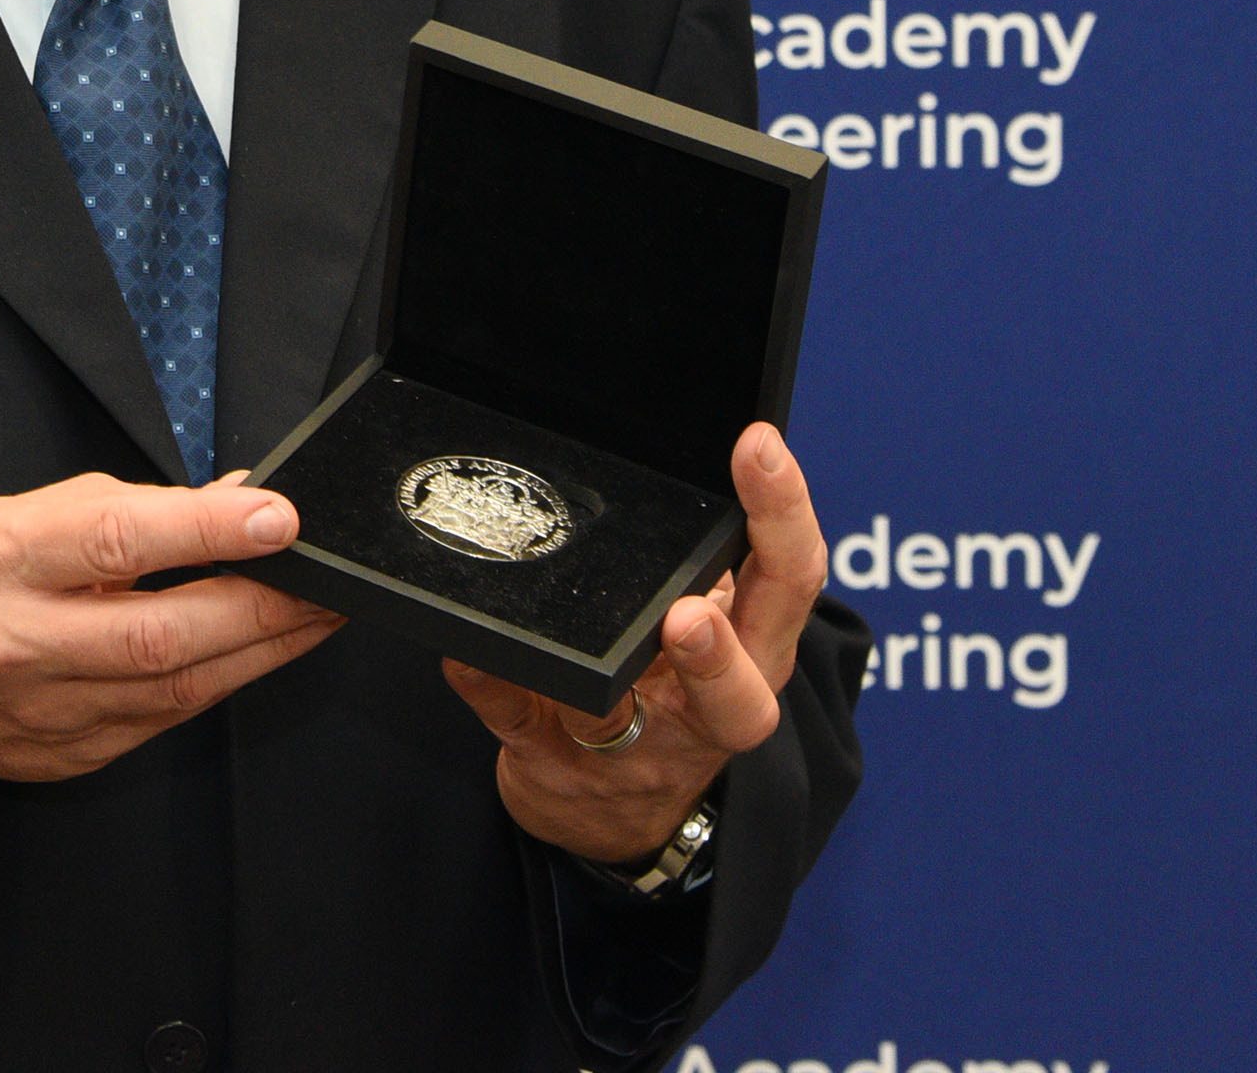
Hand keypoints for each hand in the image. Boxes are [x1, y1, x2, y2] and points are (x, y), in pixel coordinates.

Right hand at [0, 470, 344, 780]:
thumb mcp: (28, 513)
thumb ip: (134, 508)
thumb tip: (238, 503)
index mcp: (8, 558)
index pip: (119, 539)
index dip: (207, 529)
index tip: (277, 516)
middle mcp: (24, 640)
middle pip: (164, 633)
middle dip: (263, 607)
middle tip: (326, 582)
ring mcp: (48, 710)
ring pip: (179, 687)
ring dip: (264, 650)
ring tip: (316, 615)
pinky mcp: (72, 755)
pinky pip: (165, 720)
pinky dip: (220, 683)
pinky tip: (256, 655)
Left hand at [441, 421, 827, 864]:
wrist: (614, 814)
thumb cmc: (671, 682)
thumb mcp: (715, 618)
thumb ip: (707, 552)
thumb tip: (688, 442)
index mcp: (755, 652)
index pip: (789, 581)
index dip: (784, 513)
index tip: (759, 446)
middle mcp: (705, 710)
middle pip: (739, 694)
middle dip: (716, 657)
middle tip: (690, 615)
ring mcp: (628, 747)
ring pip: (621, 721)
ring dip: (606, 687)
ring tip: (592, 653)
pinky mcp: (548, 760)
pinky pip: (513, 721)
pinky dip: (492, 684)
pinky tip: (467, 654)